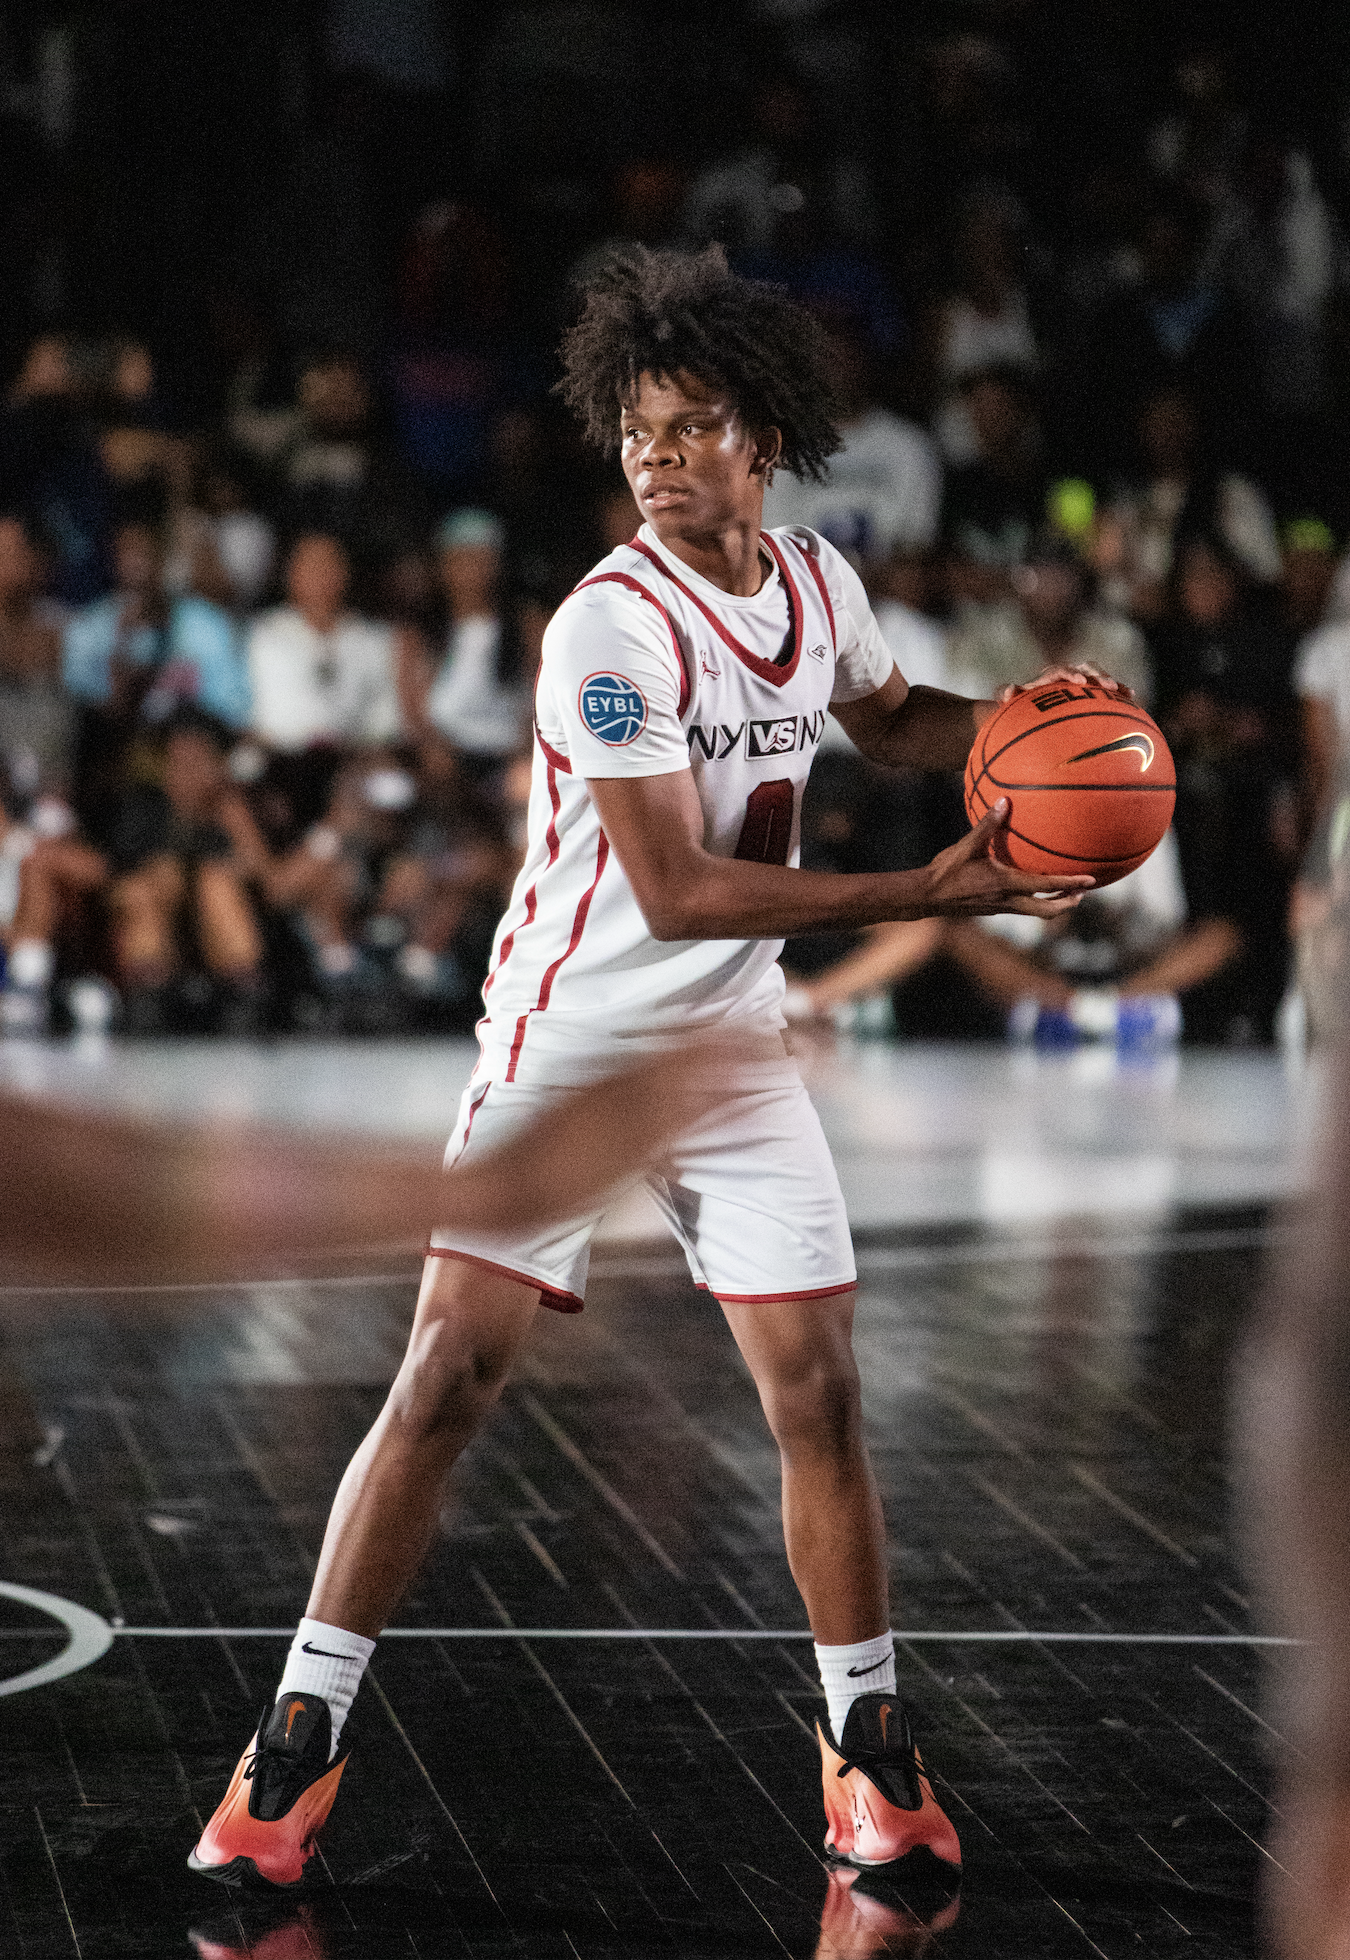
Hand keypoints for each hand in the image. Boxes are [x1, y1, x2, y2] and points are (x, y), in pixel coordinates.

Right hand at [919, 800, 1093, 918]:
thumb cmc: (945, 870)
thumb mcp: (967, 845)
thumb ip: (987, 824)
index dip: (1071, 883)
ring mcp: (1001, 908)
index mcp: (1006, 883)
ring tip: (1065, 893)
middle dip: (1068, 902)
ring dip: (1054, 904)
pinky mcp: (994, 909)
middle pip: (1048, 910)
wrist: (926, 897)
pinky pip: (1022, 908)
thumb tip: (1004, 801)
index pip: (1046, 885)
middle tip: (1082, 892)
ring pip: (1036, 913)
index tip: (1091, 880)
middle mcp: (1008, 900)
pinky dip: (1035, 901)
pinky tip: (1032, 888)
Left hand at [1000, 661, 1135, 705]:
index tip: (1080, 682)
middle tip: (1108, 686)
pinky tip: (1131, 698)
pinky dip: (1118, 692)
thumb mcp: (1009, 703)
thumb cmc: (1019, 708)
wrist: (1029, 711)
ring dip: (1111, 682)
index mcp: (1049, 677)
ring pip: (1099, 677)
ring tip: (1124, 691)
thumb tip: (1009, 690)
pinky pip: (1106, 691)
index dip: (1071, 673)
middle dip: (1098, 675)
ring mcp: (1081, 684)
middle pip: (1085, 668)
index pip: (1061, 670)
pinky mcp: (1090, 693)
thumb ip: (1006, 695)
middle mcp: (1067, 676)